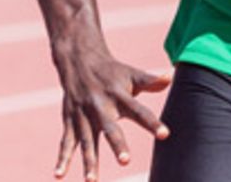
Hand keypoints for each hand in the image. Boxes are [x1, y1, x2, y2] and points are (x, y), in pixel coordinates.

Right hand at [51, 46, 171, 180]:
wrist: (79, 61)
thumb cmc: (112, 72)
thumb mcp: (131, 74)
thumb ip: (150, 81)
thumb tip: (171, 77)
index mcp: (119, 96)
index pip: (139, 111)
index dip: (152, 123)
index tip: (165, 134)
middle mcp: (100, 107)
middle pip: (110, 128)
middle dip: (117, 144)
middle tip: (125, 161)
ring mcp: (83, 115)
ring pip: (87, 140)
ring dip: (89, 160)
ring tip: (92, 180)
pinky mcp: (70, 121)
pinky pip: (66, 142)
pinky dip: (62, 158)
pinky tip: (59, 175)